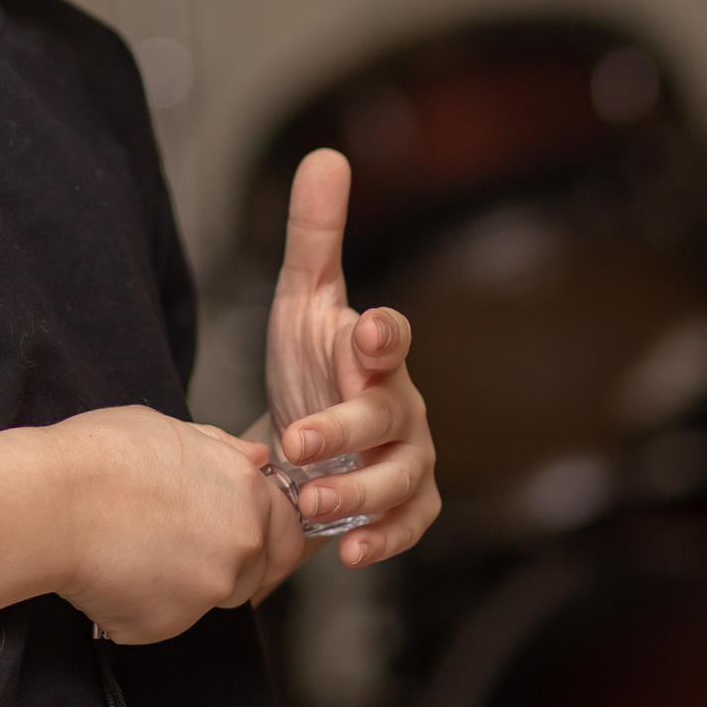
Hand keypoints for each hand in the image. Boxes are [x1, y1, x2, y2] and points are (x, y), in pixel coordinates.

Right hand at [47, 406, 306, 643]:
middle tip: (180, 550)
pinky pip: (163, 620)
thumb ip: (222, 450)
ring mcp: (209, 589)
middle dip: (232, 566)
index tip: (238, 535)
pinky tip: (108, 572)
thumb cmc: (100, 455)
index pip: (288, 530)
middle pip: (258, 571)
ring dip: (183, 584)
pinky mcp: (170, 624)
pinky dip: (141, 605)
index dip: (265, 534)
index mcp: (246, 490)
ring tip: (131, 549)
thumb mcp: (169, 430)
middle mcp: (241, 543)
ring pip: (209, 596)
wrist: (50, 502)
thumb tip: (258, 457)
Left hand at [264, 148, 440, 566]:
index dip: (382, 334)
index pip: (390, 337)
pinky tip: (349, 551)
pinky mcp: (404, 505)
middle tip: (297, 444)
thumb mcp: (302, 300)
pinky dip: (384, 540)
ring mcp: (406, 456)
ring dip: (356, 493)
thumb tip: (326, 155)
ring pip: (398, 478)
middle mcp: (400, 403)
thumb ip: (314, 235)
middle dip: (344, 430)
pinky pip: (409, 525)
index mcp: (374, 351)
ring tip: (309, 502)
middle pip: (386, 415)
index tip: (366, 329)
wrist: (301, 442)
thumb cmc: (310, 364)